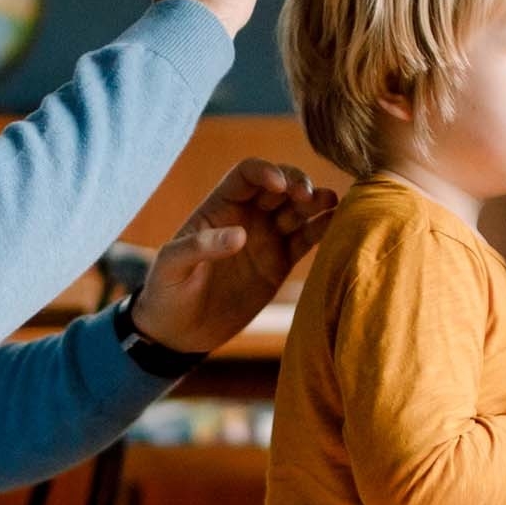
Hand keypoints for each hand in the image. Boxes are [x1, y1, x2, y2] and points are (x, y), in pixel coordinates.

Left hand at [126, 158, 338, 352]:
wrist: (179, 333)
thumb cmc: (166, 293)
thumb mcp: (171, 267)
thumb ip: (199, 247)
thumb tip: (240, 235)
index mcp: (219, 208)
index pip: (247, 174)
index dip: (266, 172)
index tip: (280, 184)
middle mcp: (246, 217)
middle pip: (280, 185)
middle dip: (297, 183)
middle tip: (308, 196)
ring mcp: (266, 239)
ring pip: (298, 209)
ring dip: (316, 202)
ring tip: (330, 203)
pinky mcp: (280, 264)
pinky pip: (306, 239)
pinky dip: (323, 229)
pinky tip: (339, 223)